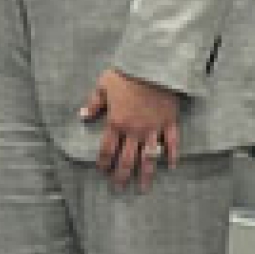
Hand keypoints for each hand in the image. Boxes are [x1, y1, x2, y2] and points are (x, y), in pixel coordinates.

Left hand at [79, 68, 178, 191]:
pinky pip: (172, 144)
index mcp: (116, 122)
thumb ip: (93, 103)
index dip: (103, 162)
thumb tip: (82, 116)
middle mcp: (135, 130)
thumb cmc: (126, 73)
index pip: (107, 149)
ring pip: (149, 158)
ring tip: (143, 189)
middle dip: (121, 175)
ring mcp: (154, 129)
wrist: (152, 64)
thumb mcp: (103, 85)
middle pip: (127, 159)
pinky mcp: (169, 123)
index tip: (102, 171)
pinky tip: (171, 167)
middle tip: (118, 188)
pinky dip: (172, 156)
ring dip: (145, 174)